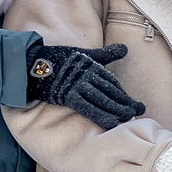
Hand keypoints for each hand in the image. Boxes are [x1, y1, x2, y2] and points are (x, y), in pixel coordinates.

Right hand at [27, 43, 144, 130]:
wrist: (30, 63)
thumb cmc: (56, 58)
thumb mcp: (84, 53)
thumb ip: (105, 54)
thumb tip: (125, 49)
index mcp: (92, 66)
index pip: (112, 83)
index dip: (124, 94)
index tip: (137, 104)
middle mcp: (88, 75)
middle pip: (111, 91)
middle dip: (126, 101)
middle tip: (141, 110)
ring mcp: (78, 85)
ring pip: (103, 99)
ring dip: (118, 109)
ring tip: (131, 117)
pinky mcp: (68, 95)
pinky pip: (87, 107)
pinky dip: (100, 114)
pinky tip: (112, 123)